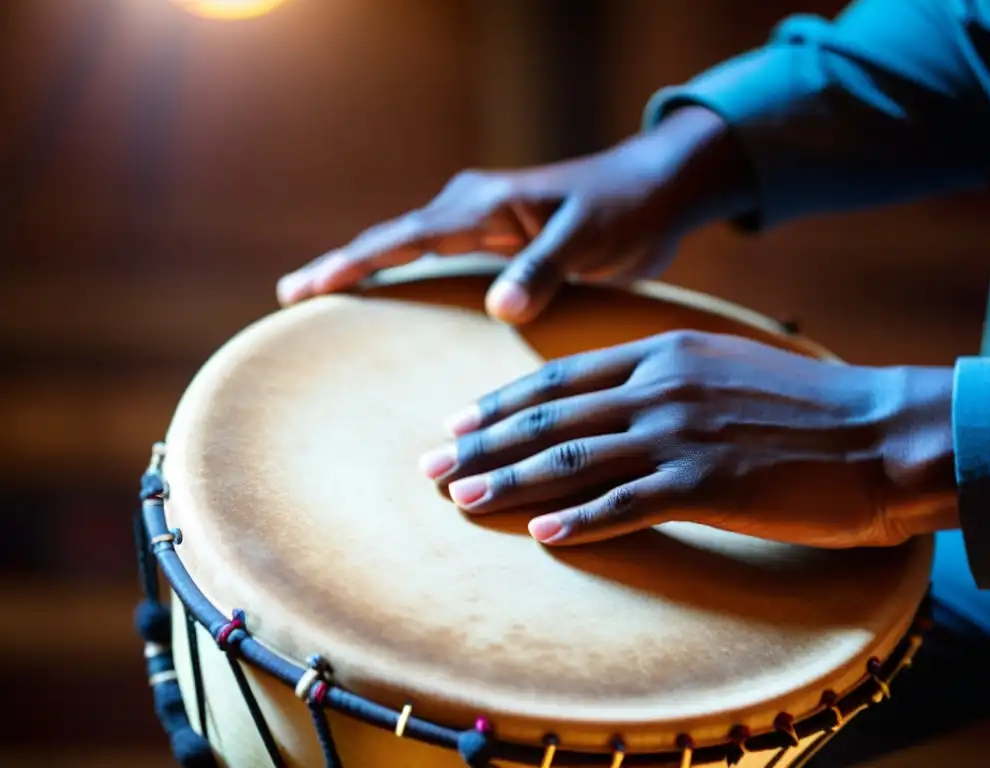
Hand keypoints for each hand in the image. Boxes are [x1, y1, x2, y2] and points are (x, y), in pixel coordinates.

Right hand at [276, 107, 754, 323]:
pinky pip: (438, 262)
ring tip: (324, 299)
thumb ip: (545, 268)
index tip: (306, 287)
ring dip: (368, 271)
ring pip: (409, 250)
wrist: (653, 192)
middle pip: (391, 240)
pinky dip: (407, 278)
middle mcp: (471, 210)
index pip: (404, 238)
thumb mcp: (590, 236)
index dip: (354, 263)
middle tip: (292, 297)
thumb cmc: (624, 208)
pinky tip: (394, 303)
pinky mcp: (496, 243)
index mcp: (483, 204)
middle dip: (342, 266)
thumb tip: (500, 307)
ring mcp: (480, 225)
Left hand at [419, 331, 958, 547]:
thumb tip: (613, 399)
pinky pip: (627, 505)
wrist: (882, 429)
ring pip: (573, 460)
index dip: (501, 402)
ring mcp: (680, 435)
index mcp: (661, 354)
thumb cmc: (805, 403)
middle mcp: (659, 388)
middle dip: (481, 443)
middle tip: (429, 465)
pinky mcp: (708, 483)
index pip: (559, 378)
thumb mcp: (721, 368)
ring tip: (459, 498)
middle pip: (549, 419)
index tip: (456, 421)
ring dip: (508, 481)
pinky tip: (539, 534)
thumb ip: (663, 377)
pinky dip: (578, 520)